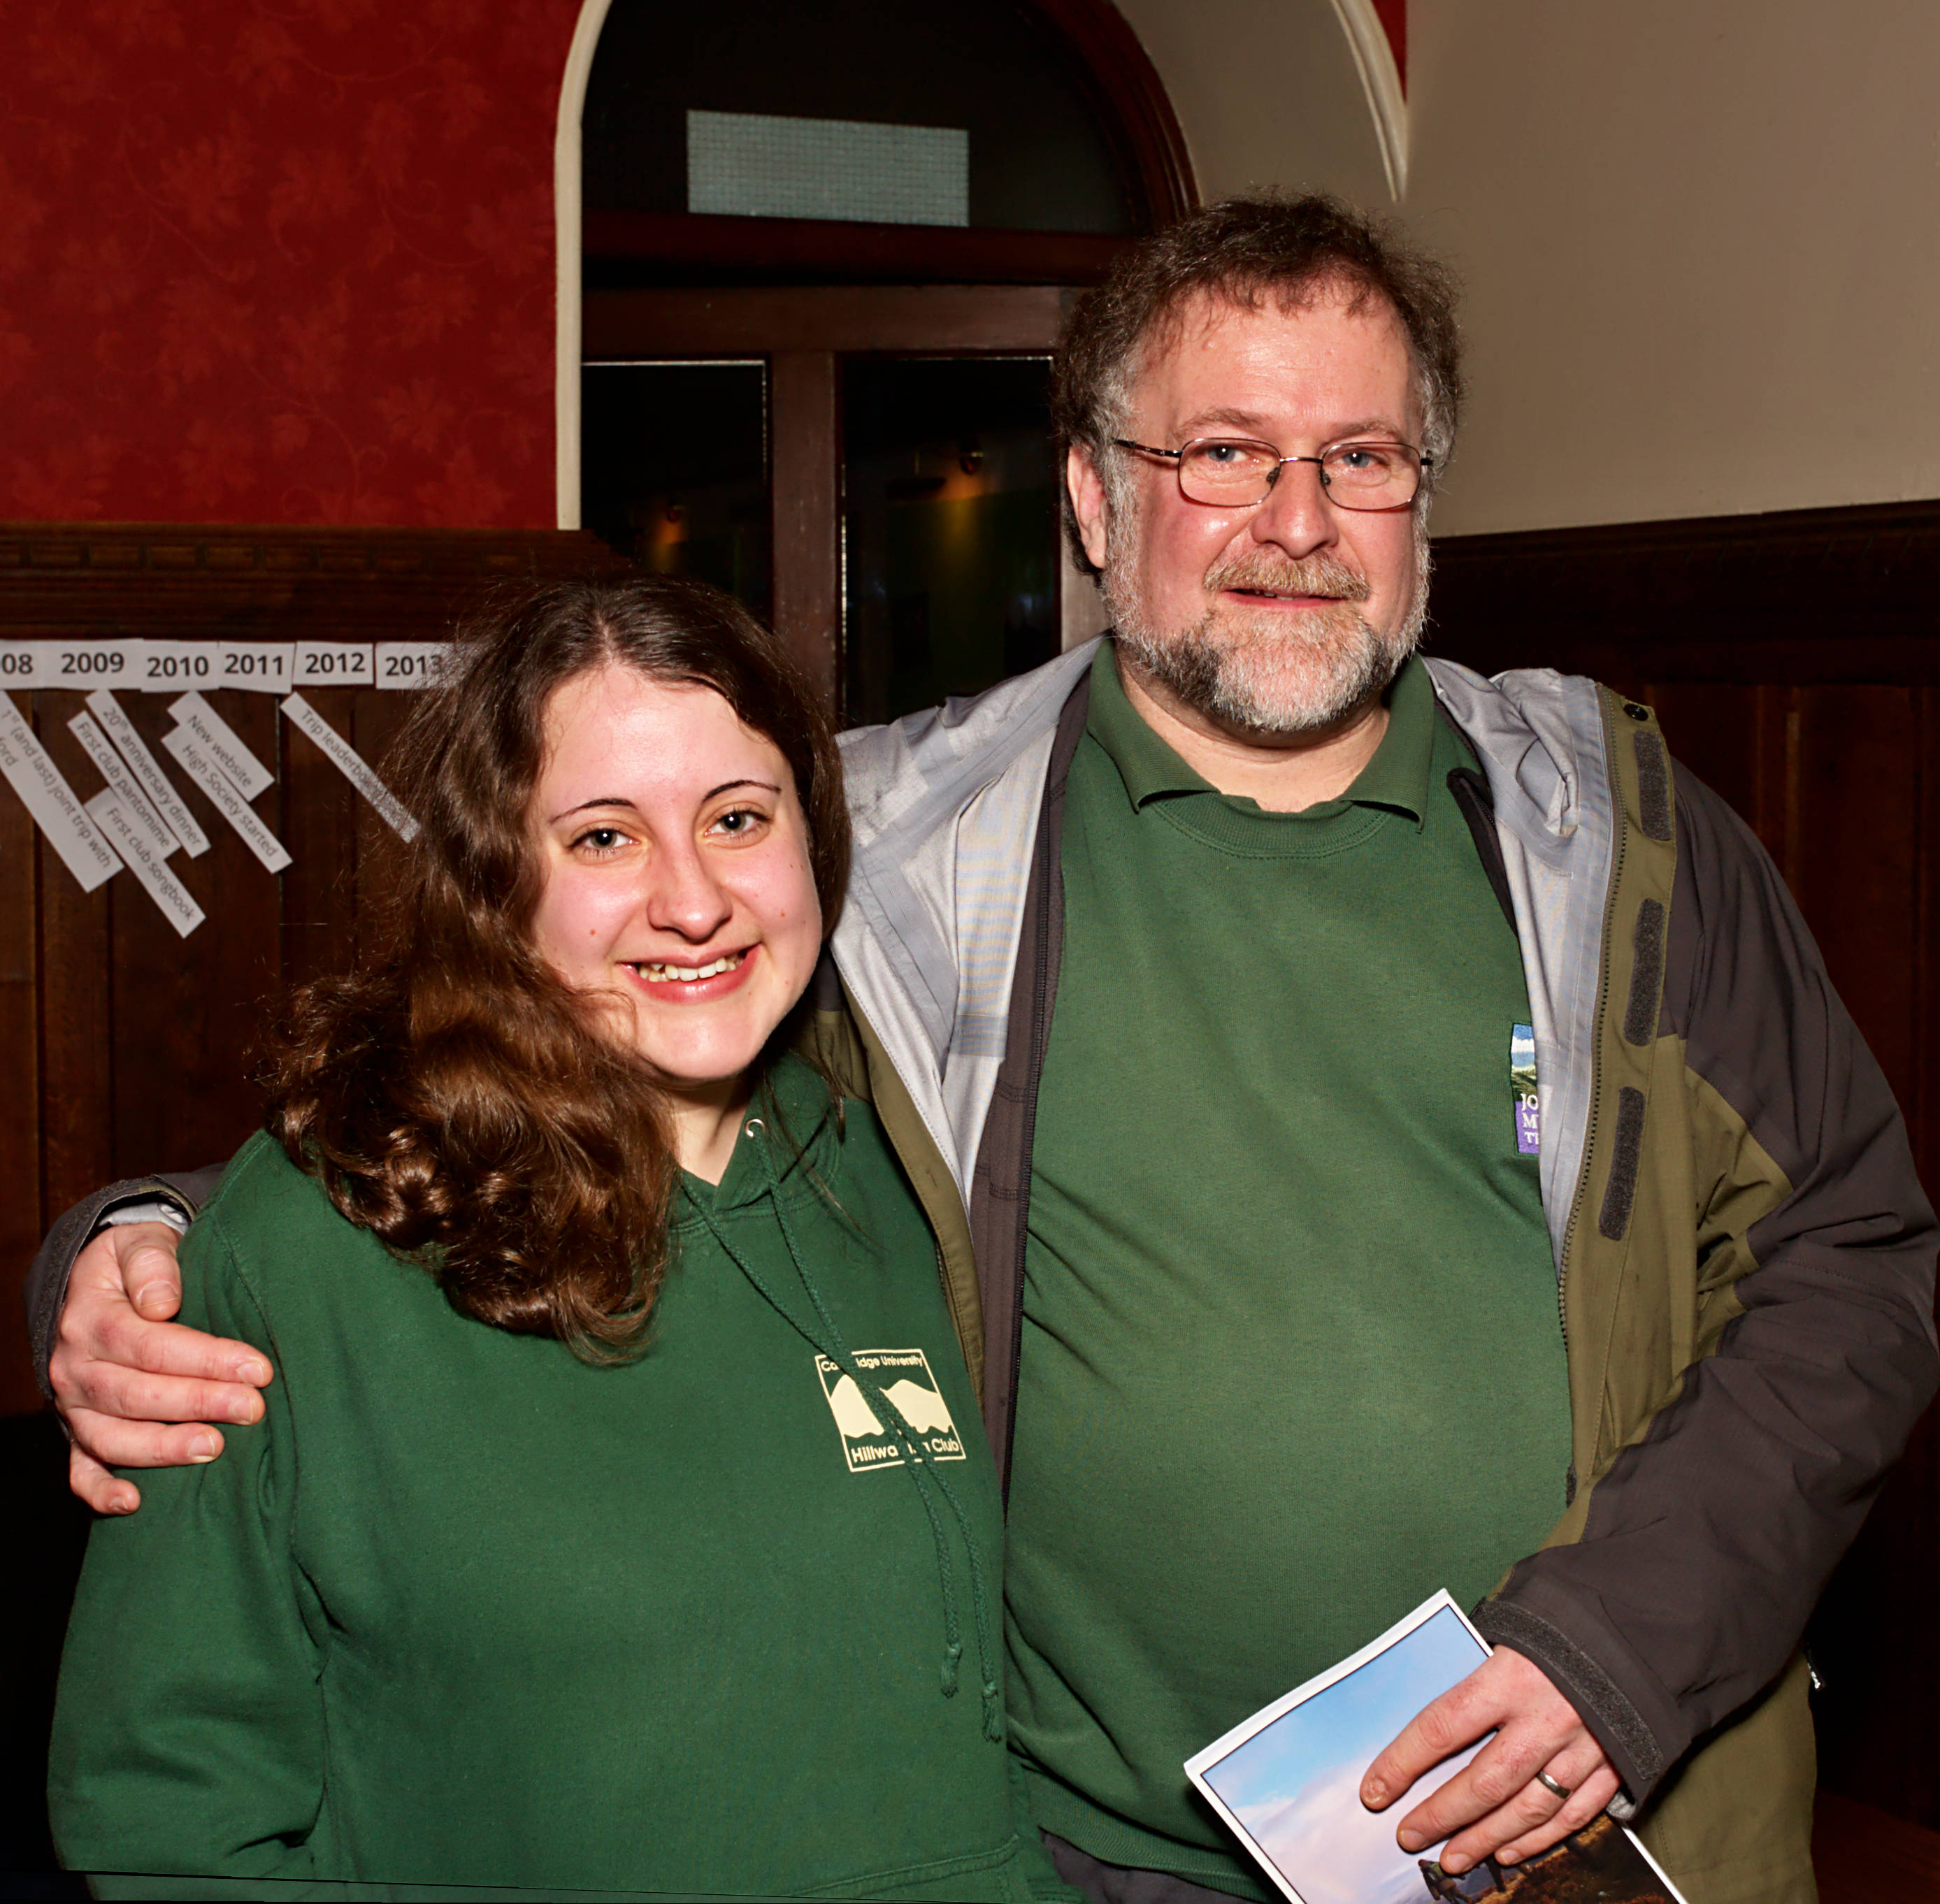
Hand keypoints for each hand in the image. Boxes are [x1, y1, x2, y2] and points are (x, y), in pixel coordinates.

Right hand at [49, 1221, 271, 1515]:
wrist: (102, 1282)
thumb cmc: (135, 1263)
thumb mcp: (140, 1243)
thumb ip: (153, 1265)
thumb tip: (162, 1302)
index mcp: (90, 1319)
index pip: (148, 1345)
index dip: (204, 1358)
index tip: (256, 1368)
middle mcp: (75, 1367)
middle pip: (134, 1394)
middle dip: (197, 1403)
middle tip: (252, 1408)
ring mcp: (74, 1405)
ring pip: (110, 1437)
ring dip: (162, 1449)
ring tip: (215, 1448)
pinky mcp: (78, 1431)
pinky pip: (81, 1469)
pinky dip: (101, 1490)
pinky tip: (134, 1503)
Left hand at [1358, 1647, 1621, 1874]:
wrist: (1646, 1626)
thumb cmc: (1567, 1622)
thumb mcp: (1515, 1629)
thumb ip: (1479, 1670)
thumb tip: (1439, 1716)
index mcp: (1514, 1675)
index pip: (1444, 1725)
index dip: (1405, 1762)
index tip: (1376, 1790)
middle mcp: (1548, 1717)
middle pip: (1485, 1781)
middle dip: (1441, 1814)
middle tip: (1409, 1836)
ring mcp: (1585, 1747)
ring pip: (1527, 1809)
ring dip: (1486, 1839)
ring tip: (1451, 1857)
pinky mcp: (1616, 1766)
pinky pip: (1573, 1815)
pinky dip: (1539, 1839)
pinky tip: (1509, 1852)